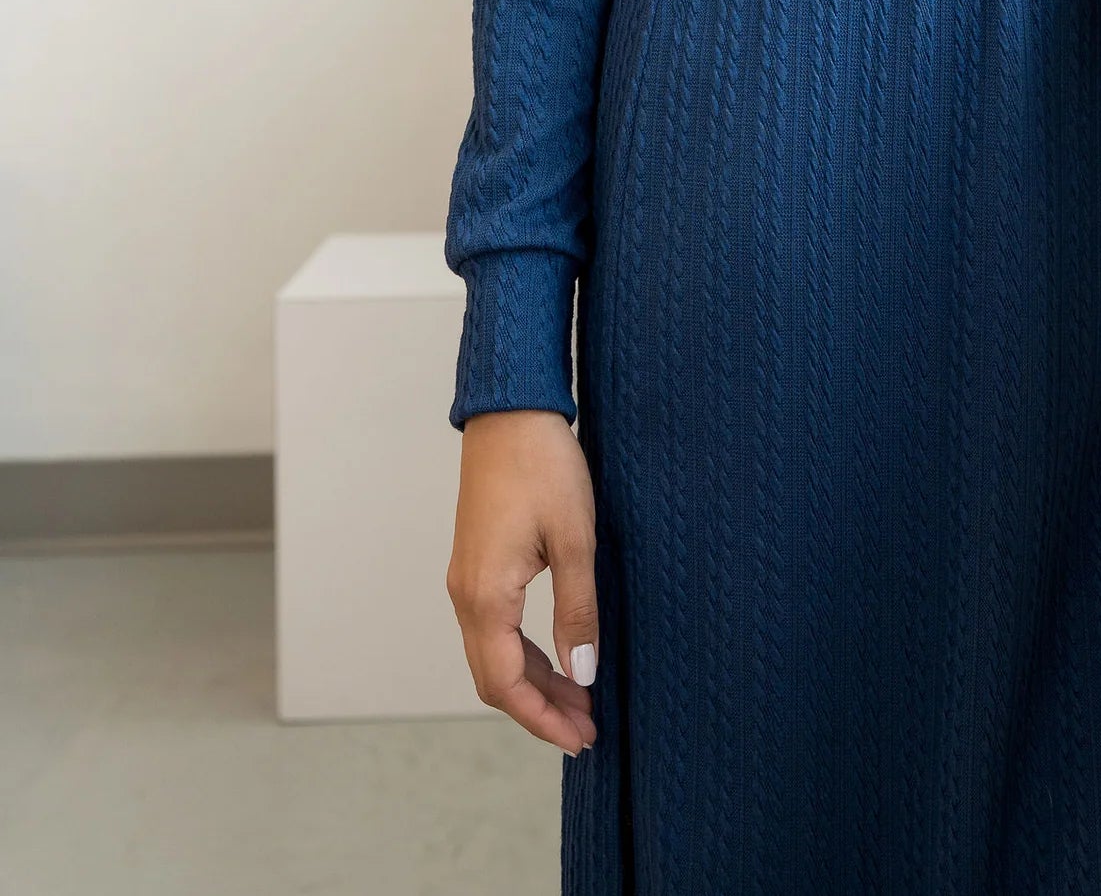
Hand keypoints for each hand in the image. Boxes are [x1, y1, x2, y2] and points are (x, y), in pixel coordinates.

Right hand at [446, 408, 601, 753]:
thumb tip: (584, 673)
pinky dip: (525, 653)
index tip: (581, 738)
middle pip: (495, 677)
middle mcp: (465, 595)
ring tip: (581, 698)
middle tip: (587, 726)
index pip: (506, 685)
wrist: (510, 409)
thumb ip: (577, 610)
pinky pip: (494, 628)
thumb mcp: (574, 539)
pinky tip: (558, 654)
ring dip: (535, 681)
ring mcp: (466, 579)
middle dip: (540, 708)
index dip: (543, 719)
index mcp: (485, 597)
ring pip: (494, 654)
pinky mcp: (476, 563)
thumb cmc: (543, 466)